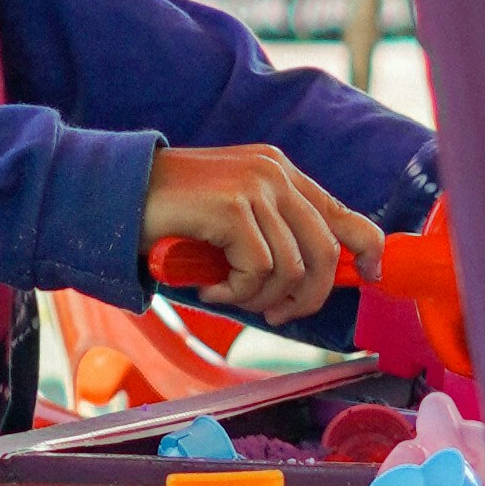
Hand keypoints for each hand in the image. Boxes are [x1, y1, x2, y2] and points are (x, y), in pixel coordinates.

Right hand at [141, 141, 374, 321]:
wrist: (114, 195)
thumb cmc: (170, 216)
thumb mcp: (233, 220)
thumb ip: (274, 234)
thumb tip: (316, 278)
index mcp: (280, 172)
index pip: (346, 215)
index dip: (367, 251)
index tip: (371, 278)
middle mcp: (274, 173)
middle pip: (327, 252)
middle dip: (306, 297)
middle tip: (274, 314)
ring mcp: (254, 187)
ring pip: (292, 268)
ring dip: (259, 297)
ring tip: (225, 293)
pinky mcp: (232, 207)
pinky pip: (258, 271)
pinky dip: (234, 292)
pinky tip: (207, 286)